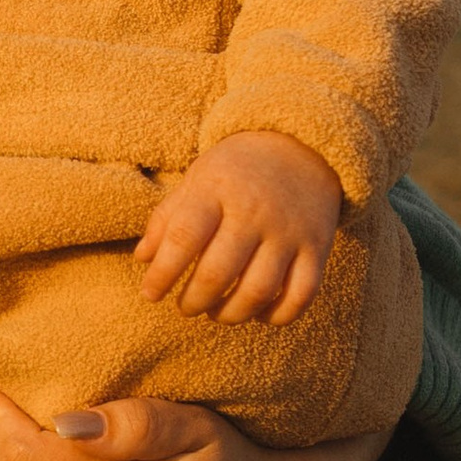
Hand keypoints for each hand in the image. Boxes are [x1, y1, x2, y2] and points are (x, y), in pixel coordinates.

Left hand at [136, 131, 342, 326]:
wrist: (301, 145)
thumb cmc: (235, 171)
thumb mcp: (196, 180)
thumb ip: (167, 218)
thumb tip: (142, 258)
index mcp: (216, 190)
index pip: (183, 238)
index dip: (162, 274)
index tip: (150, 294)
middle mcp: (254, 211)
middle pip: (219, 272)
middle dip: (194, 301)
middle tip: (185, 307)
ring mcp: (289, 231)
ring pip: (259, 291)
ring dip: (231, 314)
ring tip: (216, 312)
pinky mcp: (317, 247)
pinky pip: (301, 295)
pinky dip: (278, 315)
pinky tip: (259, 314)